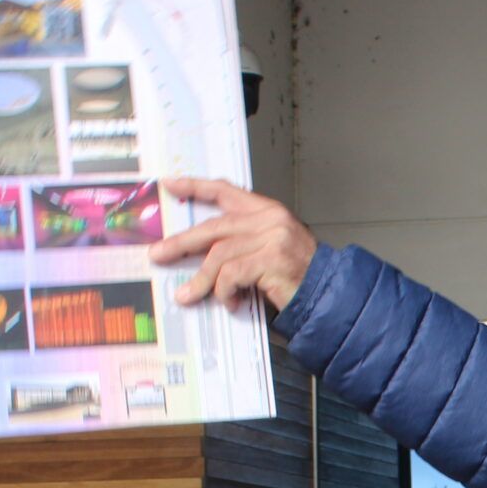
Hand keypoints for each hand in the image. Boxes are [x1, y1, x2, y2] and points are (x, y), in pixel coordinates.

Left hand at [150, 179, 318, 309]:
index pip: (226, 190)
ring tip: (189, 295)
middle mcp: (269, 219)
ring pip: (219, 254)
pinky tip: (230, 302)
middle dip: (181, 243)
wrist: (327, 293)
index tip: (170, 185)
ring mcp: (272, 237)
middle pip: (214, 226)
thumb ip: (241, 242)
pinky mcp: (271, 259)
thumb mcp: (269, 249)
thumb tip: (200, 253)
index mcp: (267, 211)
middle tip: (159, 254)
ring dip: (202, 280)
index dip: (196, 186)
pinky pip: (232, 274)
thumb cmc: (297, 276)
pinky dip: (224, 291)